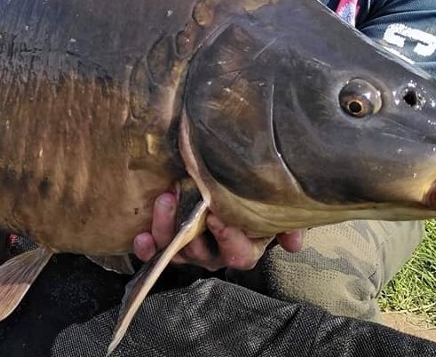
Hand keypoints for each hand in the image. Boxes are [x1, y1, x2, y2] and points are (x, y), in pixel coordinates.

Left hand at [132, 192, 304, 270]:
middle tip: (177, 196)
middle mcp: (215, 252)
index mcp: (243, 246)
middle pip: (201, 253)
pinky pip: (156, 251)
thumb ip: (286, 223)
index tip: (216, 216)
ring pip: (177, 250)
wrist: (223, 180)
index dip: (228, 239)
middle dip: (188, 230)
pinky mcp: (169, 241)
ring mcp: (191, 248)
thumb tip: (294, 244)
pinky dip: (147, 246)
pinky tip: (141, 236)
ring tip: (163, 200)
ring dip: (166, 229)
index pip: (239, 254)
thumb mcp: (274, 207)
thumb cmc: (252, 195)